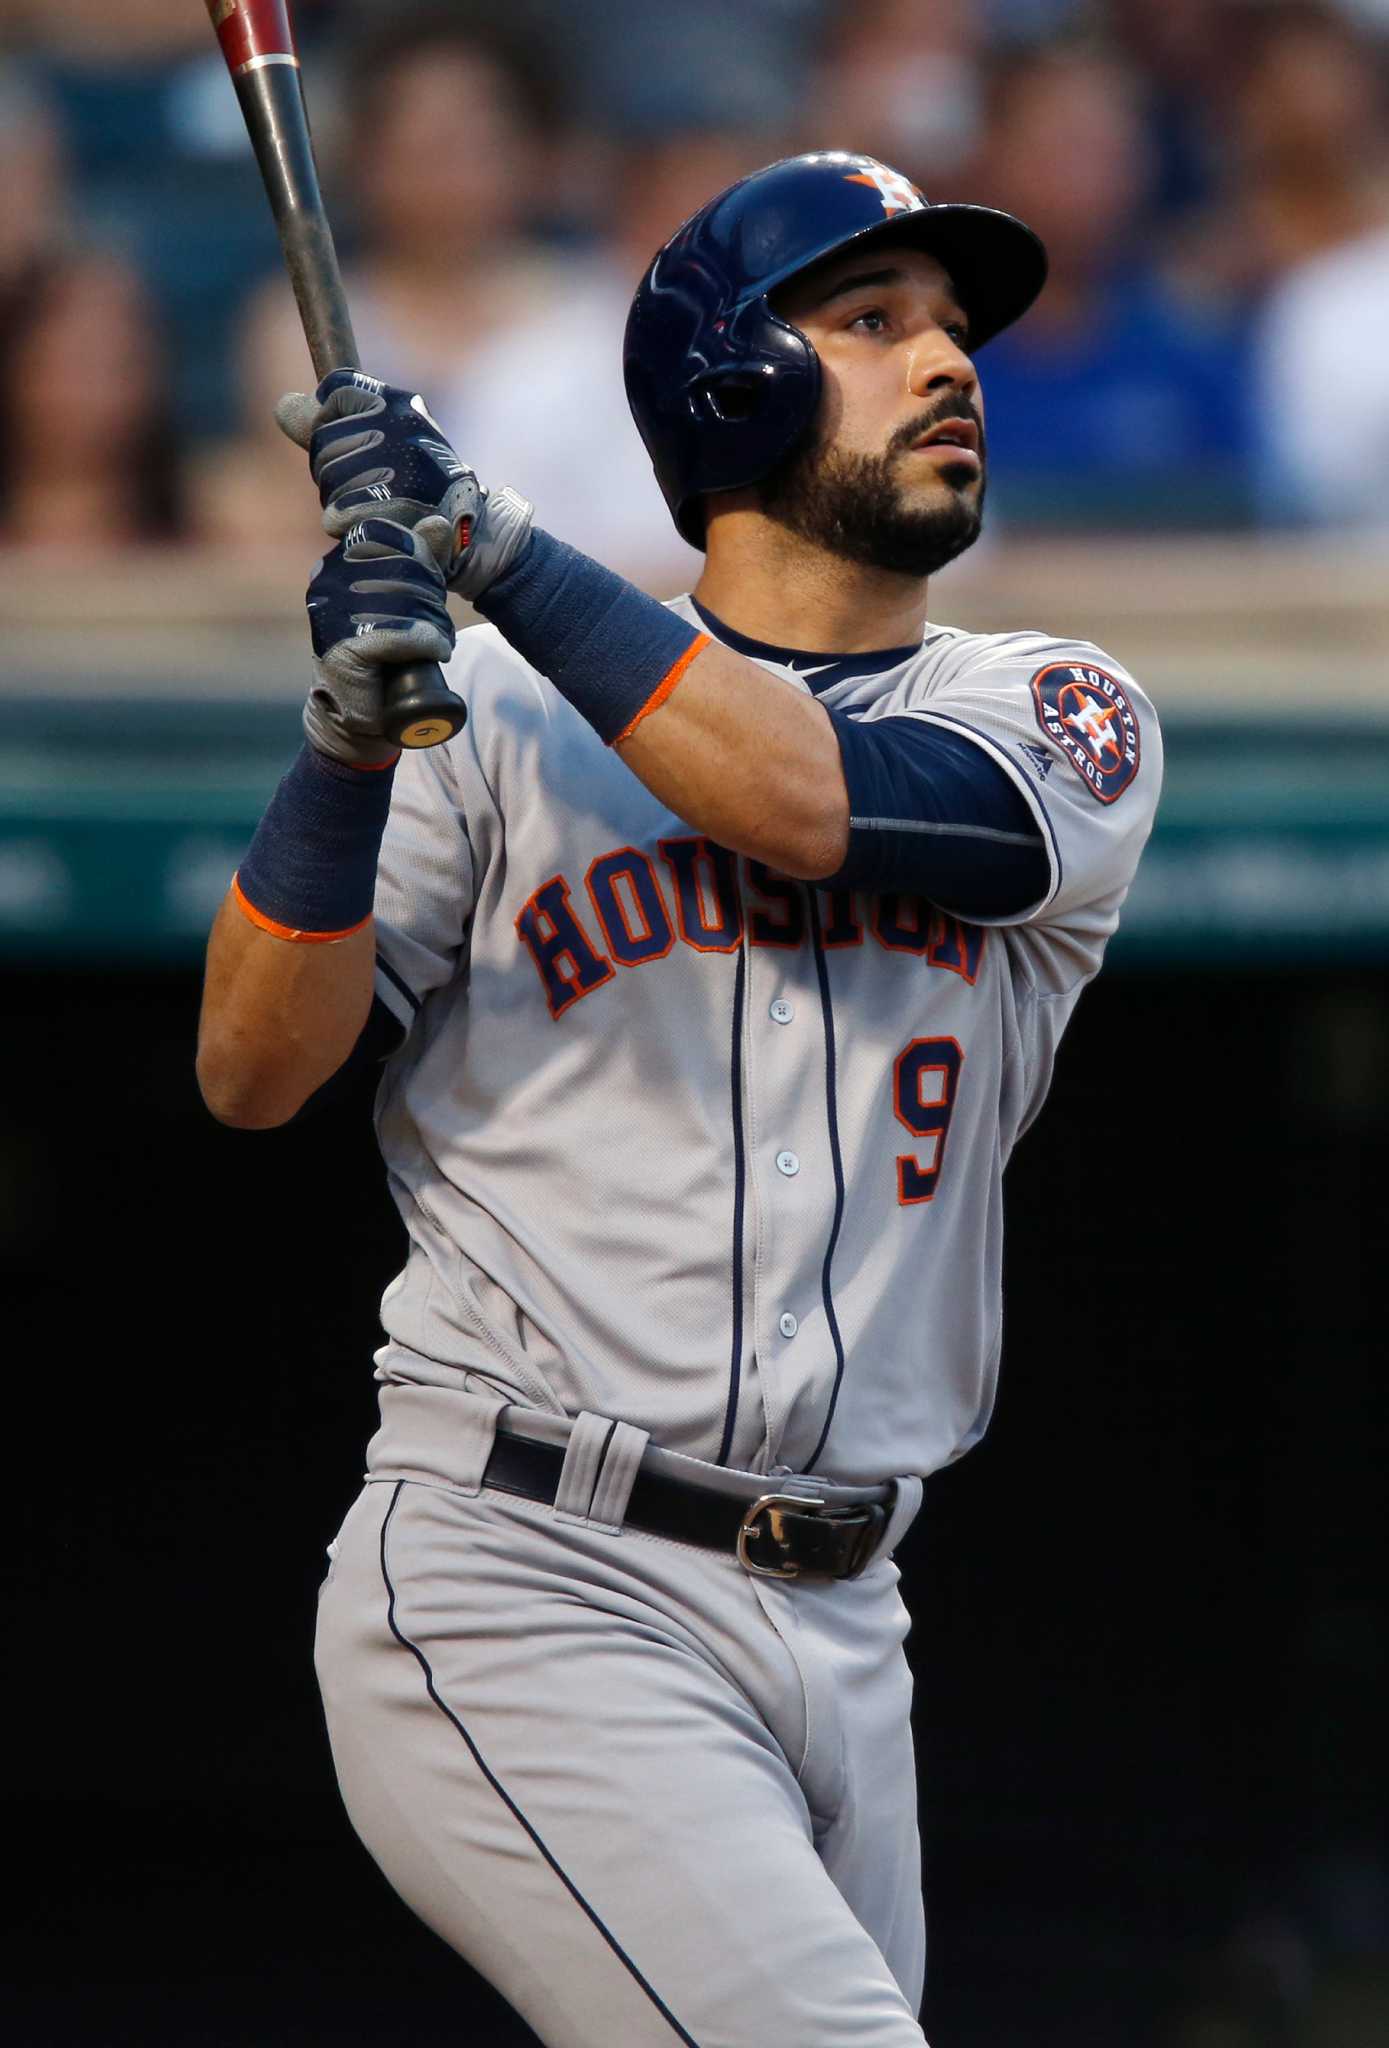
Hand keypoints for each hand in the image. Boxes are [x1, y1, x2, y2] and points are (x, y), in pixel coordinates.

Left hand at [276, 369, 532, 600]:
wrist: (468, 531)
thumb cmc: (415, 484)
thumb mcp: (377, 443)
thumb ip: (325, 426)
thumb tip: (283, 407)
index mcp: (398, 403)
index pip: (336, 392)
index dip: (329, 421)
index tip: (350, 444)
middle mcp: (403, 426)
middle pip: (324, 438)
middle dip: (330, 468)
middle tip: (362, 484)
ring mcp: (404, 466)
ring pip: (329, 475)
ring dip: (337, 499)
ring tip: (368, 506)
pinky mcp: (398, 509)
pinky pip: (339, 511)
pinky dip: (341, 522)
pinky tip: (358, 525)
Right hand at [304, 518, 454, 765]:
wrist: (360, 716)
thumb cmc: (385, 654)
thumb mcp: (406, 598)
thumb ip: (420, 558)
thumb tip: (440, 522)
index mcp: (338, 562)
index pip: (386, 536)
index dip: (420, 558)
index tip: (431, 588)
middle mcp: (327, 582)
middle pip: (402, 567)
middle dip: (432, 595)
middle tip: (439, 622)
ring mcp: (331, 615)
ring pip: (405, 600)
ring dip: (434, 623)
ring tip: (438, 642)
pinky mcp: (343, 648)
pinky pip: (400, 633)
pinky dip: (427, 642)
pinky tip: (434, 651)